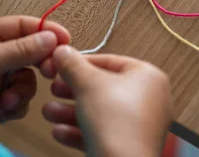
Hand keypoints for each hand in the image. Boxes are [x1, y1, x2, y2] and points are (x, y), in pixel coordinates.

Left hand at [0, 16, 69, 130]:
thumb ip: (21, 49)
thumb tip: (51, 37)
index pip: (22, 27)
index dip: (45, 30)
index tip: (65, 39)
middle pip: (30, 53)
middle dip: (39, 63)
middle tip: (49, 70)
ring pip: (28, 79)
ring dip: (22, 90)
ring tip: (7, 99)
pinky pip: (21, 100)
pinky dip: (16, 105)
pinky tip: (2, 109)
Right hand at [40, 46, 171, 155]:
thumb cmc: (117, 123)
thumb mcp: (88, 84)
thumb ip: (73, 65)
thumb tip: (63, 51)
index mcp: (149, 78)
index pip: (112, 61)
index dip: (82, 62)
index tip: (62, 64)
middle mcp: (150, 101)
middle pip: (103, 88)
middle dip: (73, 90)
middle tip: (54, 88)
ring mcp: (140, 126)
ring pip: (100, 113)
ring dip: (70, 112)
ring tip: (49, 112)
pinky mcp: (129, 147)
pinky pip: (102, 133)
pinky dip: (80, 132)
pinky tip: (59, 132)